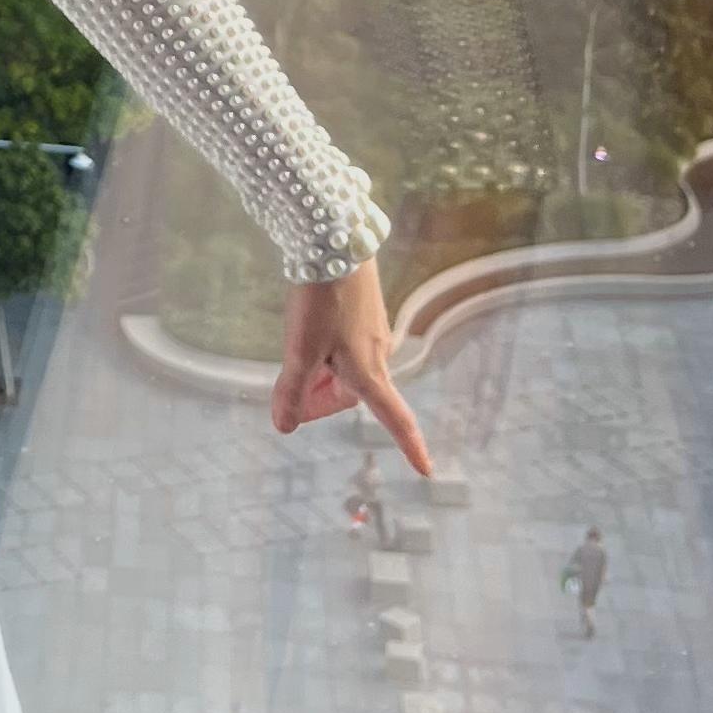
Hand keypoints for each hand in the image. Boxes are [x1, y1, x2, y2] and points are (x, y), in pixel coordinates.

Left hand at [271, 260, 430, 474]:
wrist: (335, 241)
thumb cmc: (321, 300)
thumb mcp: (300, 349)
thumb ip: (292, 390)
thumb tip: (285, 426)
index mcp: (369, 372)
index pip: (395, 419)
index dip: (409, 446)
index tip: (427, 470)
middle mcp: (378, 355)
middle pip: (353, 395)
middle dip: (322, 401)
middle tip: (289, 396)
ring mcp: (373, 332)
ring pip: (348, 370)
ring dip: (322, 376)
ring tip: (293, 361)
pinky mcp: (364, 312)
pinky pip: (346, 348)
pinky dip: (325, 354)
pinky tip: (308, 335)